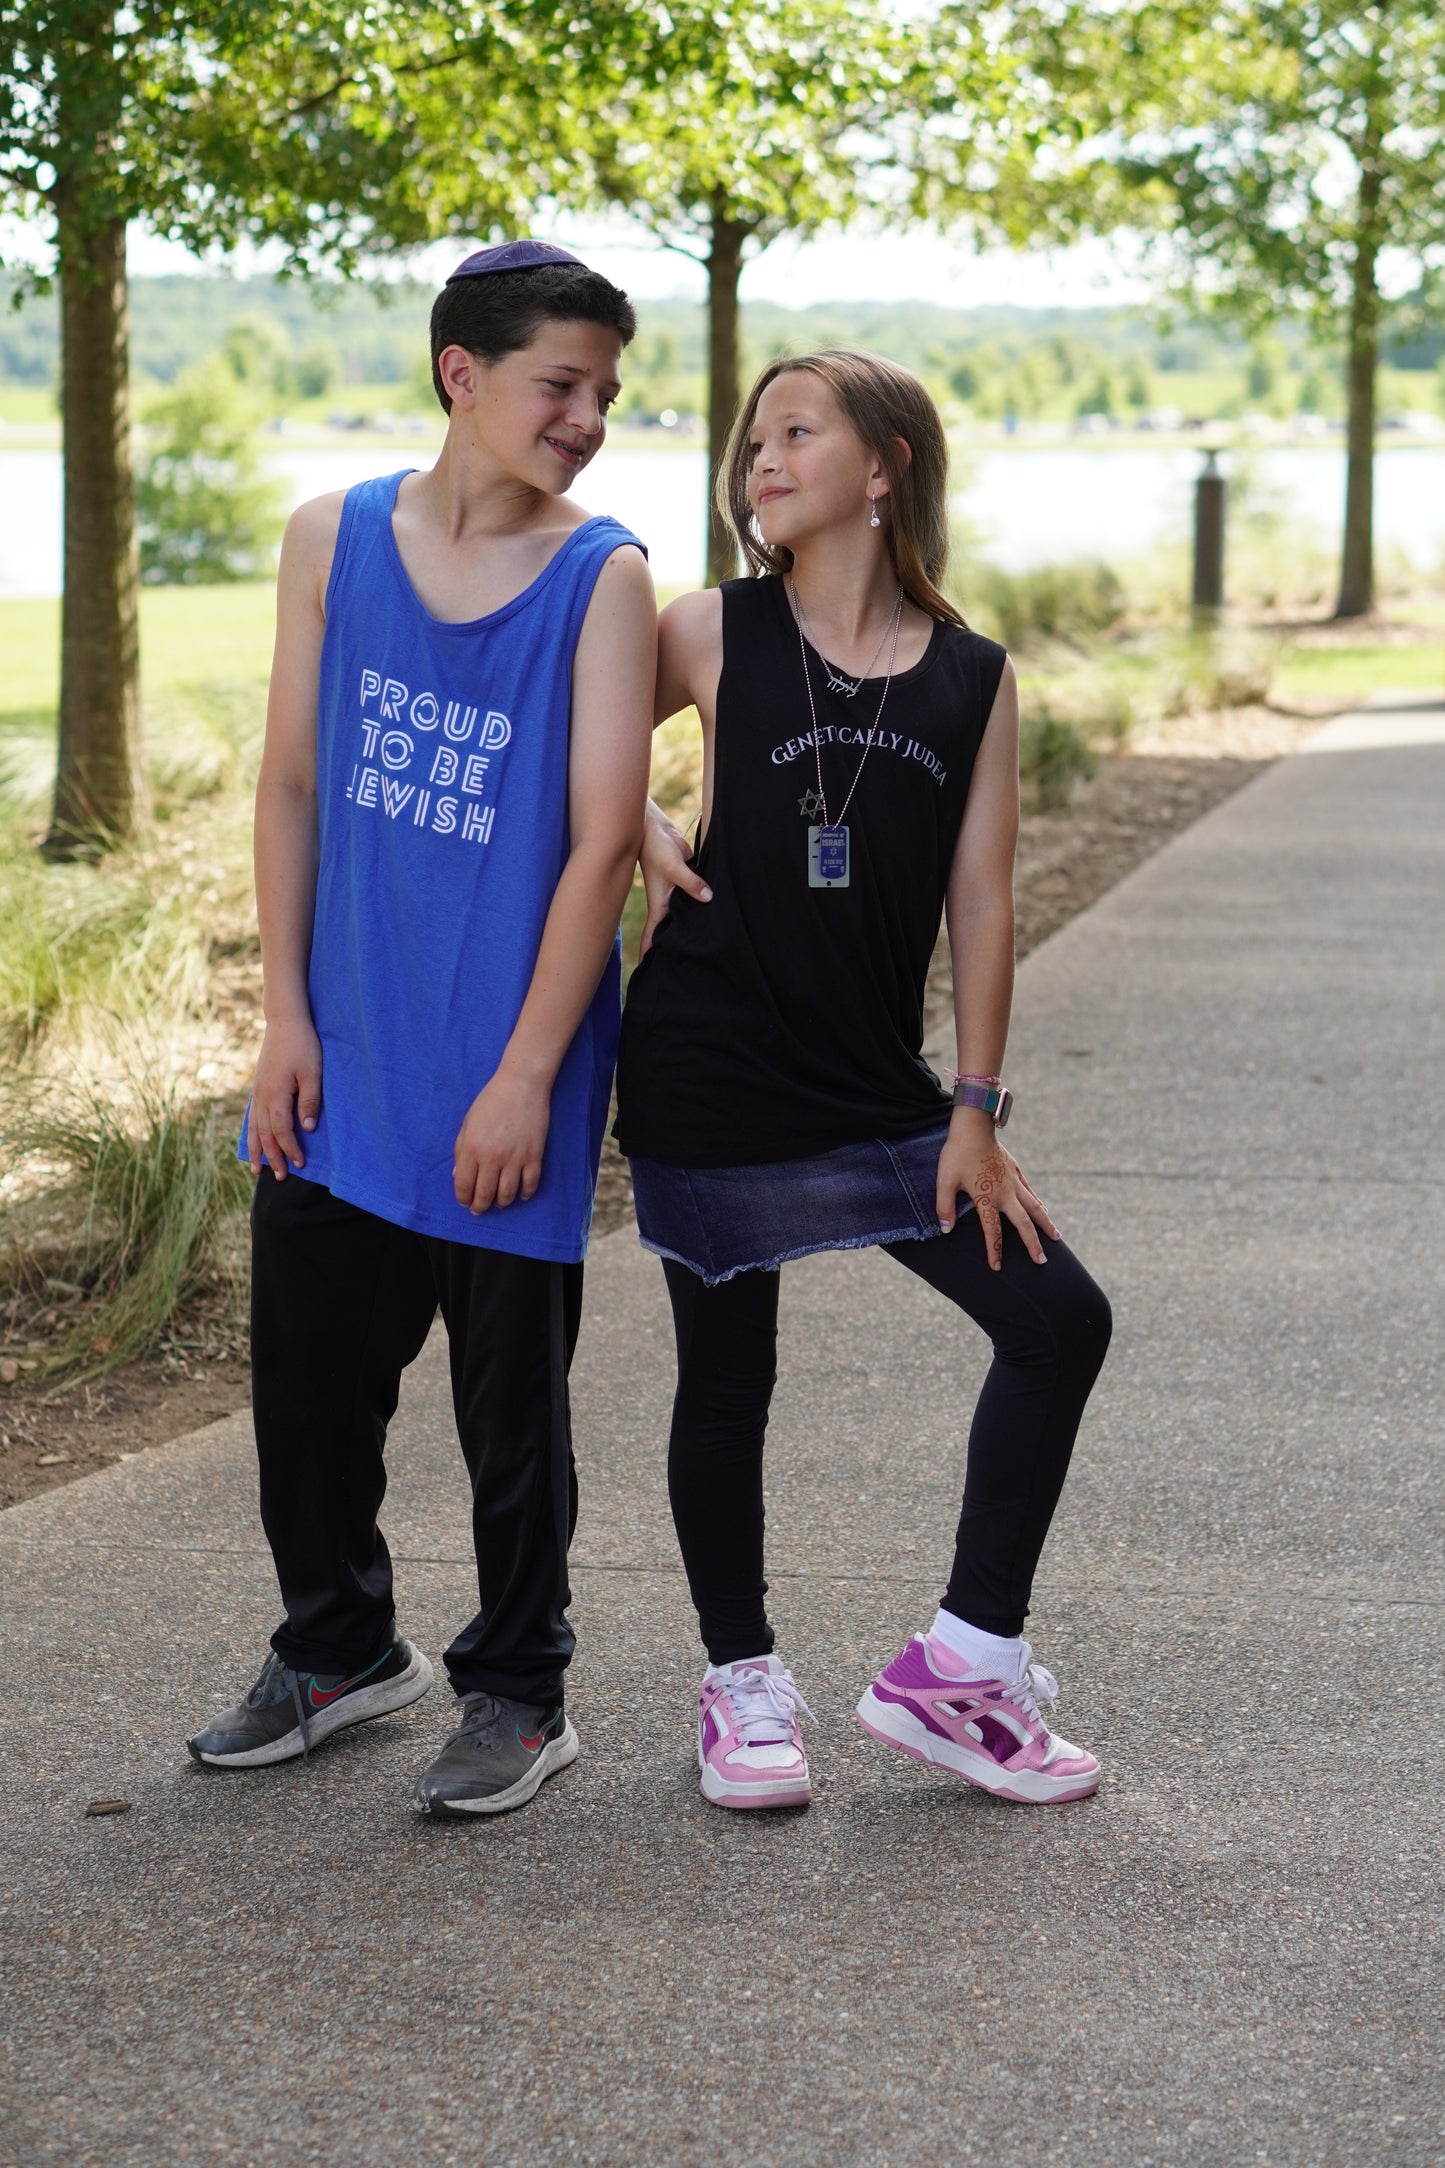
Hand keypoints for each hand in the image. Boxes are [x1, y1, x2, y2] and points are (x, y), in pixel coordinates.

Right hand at [248, 1016, 321, 1177]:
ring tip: (258, 1169)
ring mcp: (257, 1091)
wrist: (285, 1021)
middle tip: (281, 1177)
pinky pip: (252, 1116)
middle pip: (264, 1134)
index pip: (281, 1130)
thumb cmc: (303, 1045)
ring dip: (257, 1149)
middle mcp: (262, 1096)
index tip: (300, 1163)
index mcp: (275, 1094)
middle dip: (273, 1157)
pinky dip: (252, 1132)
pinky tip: (253, 1141)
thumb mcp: (312, 1072)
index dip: (290, 1148)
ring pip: (254, 1127)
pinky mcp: (258, 1086)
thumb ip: (309, 1101)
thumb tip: (307, 1128)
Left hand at [453, 1068, 550, 1213]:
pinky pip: (530, 1184)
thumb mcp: (468, 1123)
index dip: (463, 1198)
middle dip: (480, 1206)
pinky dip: (525, 1194)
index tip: (465, 1202)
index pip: (464, 1185)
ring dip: (501, 1202)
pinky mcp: (534, 1156)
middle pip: (484, 1194)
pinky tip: (521, 1194)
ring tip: (499, 1202)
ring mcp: (515, 1158)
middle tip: (479, 1209)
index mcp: (471, 1148)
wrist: (521, 1085)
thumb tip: (458, 1175)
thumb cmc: (491, 1101)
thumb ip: (460, 1150)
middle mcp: (492, 1157)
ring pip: (507, 1194)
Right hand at [638, 799, 710, 958]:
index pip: (652, 935)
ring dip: (689, 927)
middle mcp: (667, 903)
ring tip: (701, 948)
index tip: (646, 971)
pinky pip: (695, 899)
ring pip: (684, 916)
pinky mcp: (687, 883)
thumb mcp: (674, 867)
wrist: (656, 830)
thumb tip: (708, 898)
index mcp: (659, 905)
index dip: (648, 953)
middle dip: (671, 947)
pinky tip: (712, 916)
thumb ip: (691, 883)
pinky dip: (700, 907)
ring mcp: (677, 894)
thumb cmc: (658, 849)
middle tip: (680, 969)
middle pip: (669, 931)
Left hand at [935, 1110, 1059, 1269]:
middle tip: (1041, 1261)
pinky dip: (1039, 1203)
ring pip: (1034, 1207)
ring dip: (1045, 1224)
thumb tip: (947, 1229)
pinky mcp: (1016, 1170)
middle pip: (1023, 1224)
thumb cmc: (956, 1154)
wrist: (973, 1127)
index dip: (995, 1250)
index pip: (992, 1231)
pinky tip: (1044, 1210)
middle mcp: (1005, 1193)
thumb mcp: (944, 1181)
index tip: (997, 1267)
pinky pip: (1030, 1191)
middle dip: (1032, 1244)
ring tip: (1056, 1239)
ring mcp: (1013, 1181)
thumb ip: (945, 1207)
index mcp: (987, 1198)